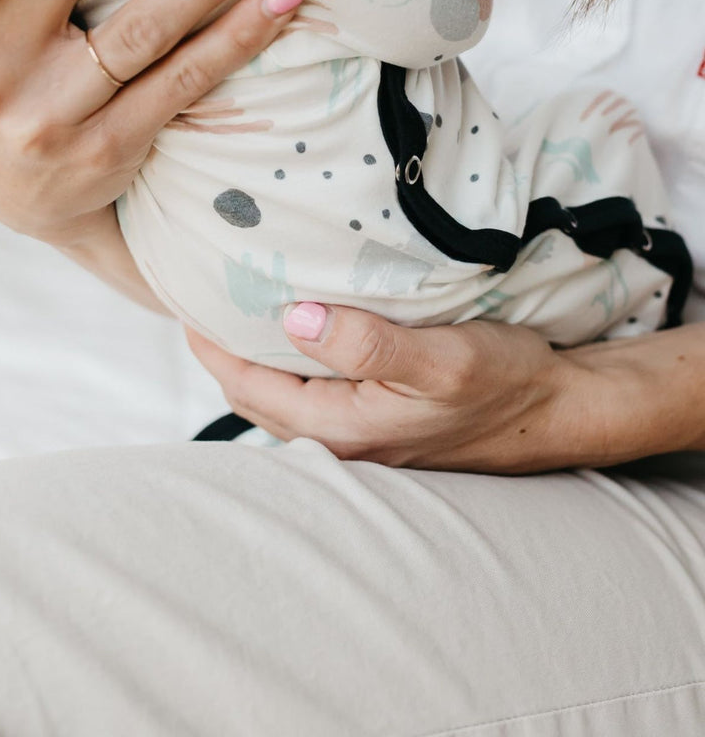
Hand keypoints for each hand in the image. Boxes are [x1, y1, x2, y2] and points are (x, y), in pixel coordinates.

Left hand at [186, 305, 596, 473]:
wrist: (556, 408)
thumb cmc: (503, 381)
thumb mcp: (439, 358)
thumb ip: (365, 342)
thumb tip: (291, 319)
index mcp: (344, 428)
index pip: (248, 387)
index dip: (210, 346)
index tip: (184, 302)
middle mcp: (342, 440)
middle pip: (254, 395)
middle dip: (221, 352)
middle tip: (199, 299)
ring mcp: (358, 434)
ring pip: (280, 396)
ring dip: (252, 358)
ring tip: (234, 309)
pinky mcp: (375, 421)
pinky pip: (309, 393)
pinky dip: (287, 363)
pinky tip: (292, 330)